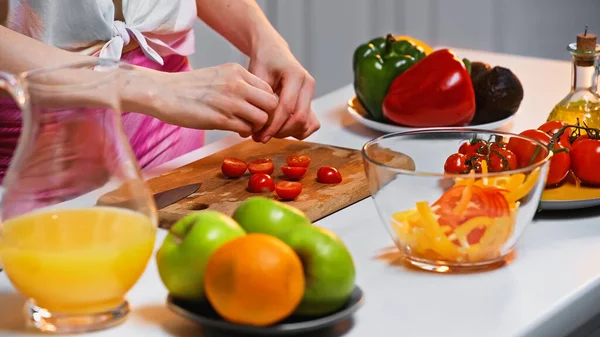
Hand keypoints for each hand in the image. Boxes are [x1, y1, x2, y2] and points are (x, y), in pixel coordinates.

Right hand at [132, 63, 278, 137]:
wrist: (163, 92)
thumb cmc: (190, 87)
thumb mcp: (219, 76)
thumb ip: (239, 84)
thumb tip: (257, 101)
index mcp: (237, 71)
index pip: (269, 89)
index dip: (267, 103)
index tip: (258, 110)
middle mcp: (237, 84)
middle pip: (272, 103)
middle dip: (268, 116)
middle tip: (257, 122)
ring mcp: (230, 101)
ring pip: (262, 118)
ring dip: (256, 126)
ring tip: (245, 127)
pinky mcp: (220, 119)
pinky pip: (246, 129)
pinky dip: (244, 132)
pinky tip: (235, 130)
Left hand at [248, 38, 319, 142]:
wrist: (273, 52)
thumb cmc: (263, 62)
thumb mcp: (256, 76)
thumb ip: (256, 101)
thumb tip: (249, 131)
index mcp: (296, 75)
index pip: (288, 108)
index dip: (274, 126)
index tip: (259, 136)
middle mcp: (308, 84)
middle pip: (300, 119)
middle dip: (280, 132)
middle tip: (261, 137)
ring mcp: (311, 93)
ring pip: (306, 124)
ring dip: (287, 133)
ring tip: (268, 132)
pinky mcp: (310, 101)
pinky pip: (310, 124)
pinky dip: (296, 131)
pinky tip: (279, 129)